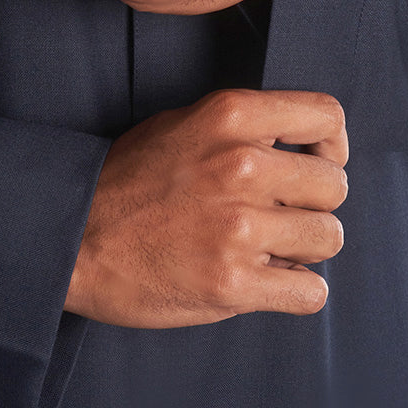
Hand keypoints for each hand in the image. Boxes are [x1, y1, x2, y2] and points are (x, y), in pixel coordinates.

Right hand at [63, 88, 347, 327]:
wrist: (72, 237)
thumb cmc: (128, 180)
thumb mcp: (185, 123)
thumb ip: (245, 128)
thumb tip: (304, 145)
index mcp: (230, 117)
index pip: (327, 116)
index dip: (332, 143)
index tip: (317, 161)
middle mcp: (240, 165)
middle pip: (334, 185)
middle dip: (315, 203)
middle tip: (284, 213)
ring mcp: (237, 227)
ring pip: (329, 237)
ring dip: (306, 248)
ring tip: (272, 247)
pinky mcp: (231, 284)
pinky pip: (310, 292)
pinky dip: (297, 291)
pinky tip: (269, 281)